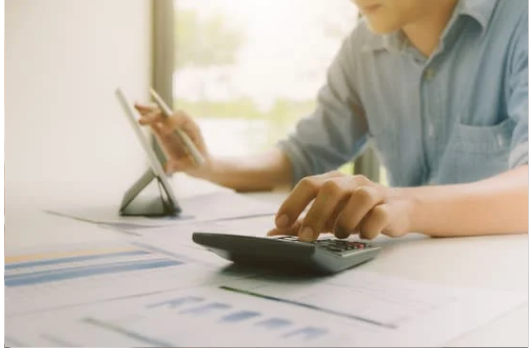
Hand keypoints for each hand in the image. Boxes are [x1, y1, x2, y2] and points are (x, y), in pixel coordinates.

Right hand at [134, 103, 209, 175]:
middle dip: (155, 116)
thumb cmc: (199, 164)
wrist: (200, 164)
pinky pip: (155, 122)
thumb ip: (180, 166)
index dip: (172, 121)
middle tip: (142, 122)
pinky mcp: (165, 133)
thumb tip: (167, 168)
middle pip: (168, 114)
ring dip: (148, 111)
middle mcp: (182, 125)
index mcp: (192, 129)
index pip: (182, 117)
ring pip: (160, 115)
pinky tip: (138, 110)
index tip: (163, 131)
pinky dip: (147, 117)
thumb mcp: (192, 167)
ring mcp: (173, 128)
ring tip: (137, 106)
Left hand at [268, 171, 413, 240]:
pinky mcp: (392, 208)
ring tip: (340, 235)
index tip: (279, 223)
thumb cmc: (356, 213)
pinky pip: (382, 214)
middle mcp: (353, 182)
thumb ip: (302, 223)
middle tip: (305, 238)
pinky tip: (363, 236)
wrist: (400, 209)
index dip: (292, 203)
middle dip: (315, 214)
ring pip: (360, 196)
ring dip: (345, 219)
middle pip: (331, 188)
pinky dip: (370, 227)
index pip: (309, 184)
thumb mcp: (327, 216)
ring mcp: (374, 193)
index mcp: (333, 180)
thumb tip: (273, 234)